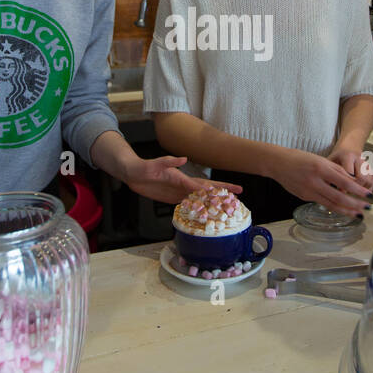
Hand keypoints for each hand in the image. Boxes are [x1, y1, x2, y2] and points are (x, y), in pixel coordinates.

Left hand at [120, 155, 242, 205]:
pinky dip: (199, 208)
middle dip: (223, 191)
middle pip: (207, 189)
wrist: (132, 172)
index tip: (226, 192)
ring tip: (229, 204)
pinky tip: (207, 213)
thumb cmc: (142, 167)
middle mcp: (183, 184)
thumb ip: (168, 162)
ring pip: (201, 198)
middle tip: (239, 193)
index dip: (213, 188)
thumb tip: (183, 158)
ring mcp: (179, 191)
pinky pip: (189, 204)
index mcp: (180, 176)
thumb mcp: (154, 164)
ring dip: (214, 201)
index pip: (200, 184)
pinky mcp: (173, 198)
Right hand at [270, 148, 369, 215]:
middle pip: (339, 197)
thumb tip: (352, 182)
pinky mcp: (304, 197)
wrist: (278, 163)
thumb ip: (336, 171)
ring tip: (358, 214)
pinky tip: (343, 209)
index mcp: (320, 168)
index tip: (369, 195)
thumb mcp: (320, 159)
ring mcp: (308, 191)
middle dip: (355, 204)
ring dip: (347, 211)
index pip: (344, 182)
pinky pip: (323, 204)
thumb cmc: (300, 158)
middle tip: (367, 207)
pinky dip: (335, 207)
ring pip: (332, 205)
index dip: (358, 191)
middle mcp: (315, 181)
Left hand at [328, 141, 372, 193]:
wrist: (349, 148)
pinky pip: (371, 184)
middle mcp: (360, 159)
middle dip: (354, 188)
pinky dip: (365, 190)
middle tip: (346, 192)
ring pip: (368, 182)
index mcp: (348, 156)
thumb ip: (330, 173)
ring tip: (351, 192)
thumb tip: (330, 189)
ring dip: (360, 190)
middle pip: (362, 178)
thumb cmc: (337, 157)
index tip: (339, 192)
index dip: (344, 185)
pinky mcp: (371, 170)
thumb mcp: (330, 161)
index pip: (349, 173)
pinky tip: (357, 191)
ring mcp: (367, 165)